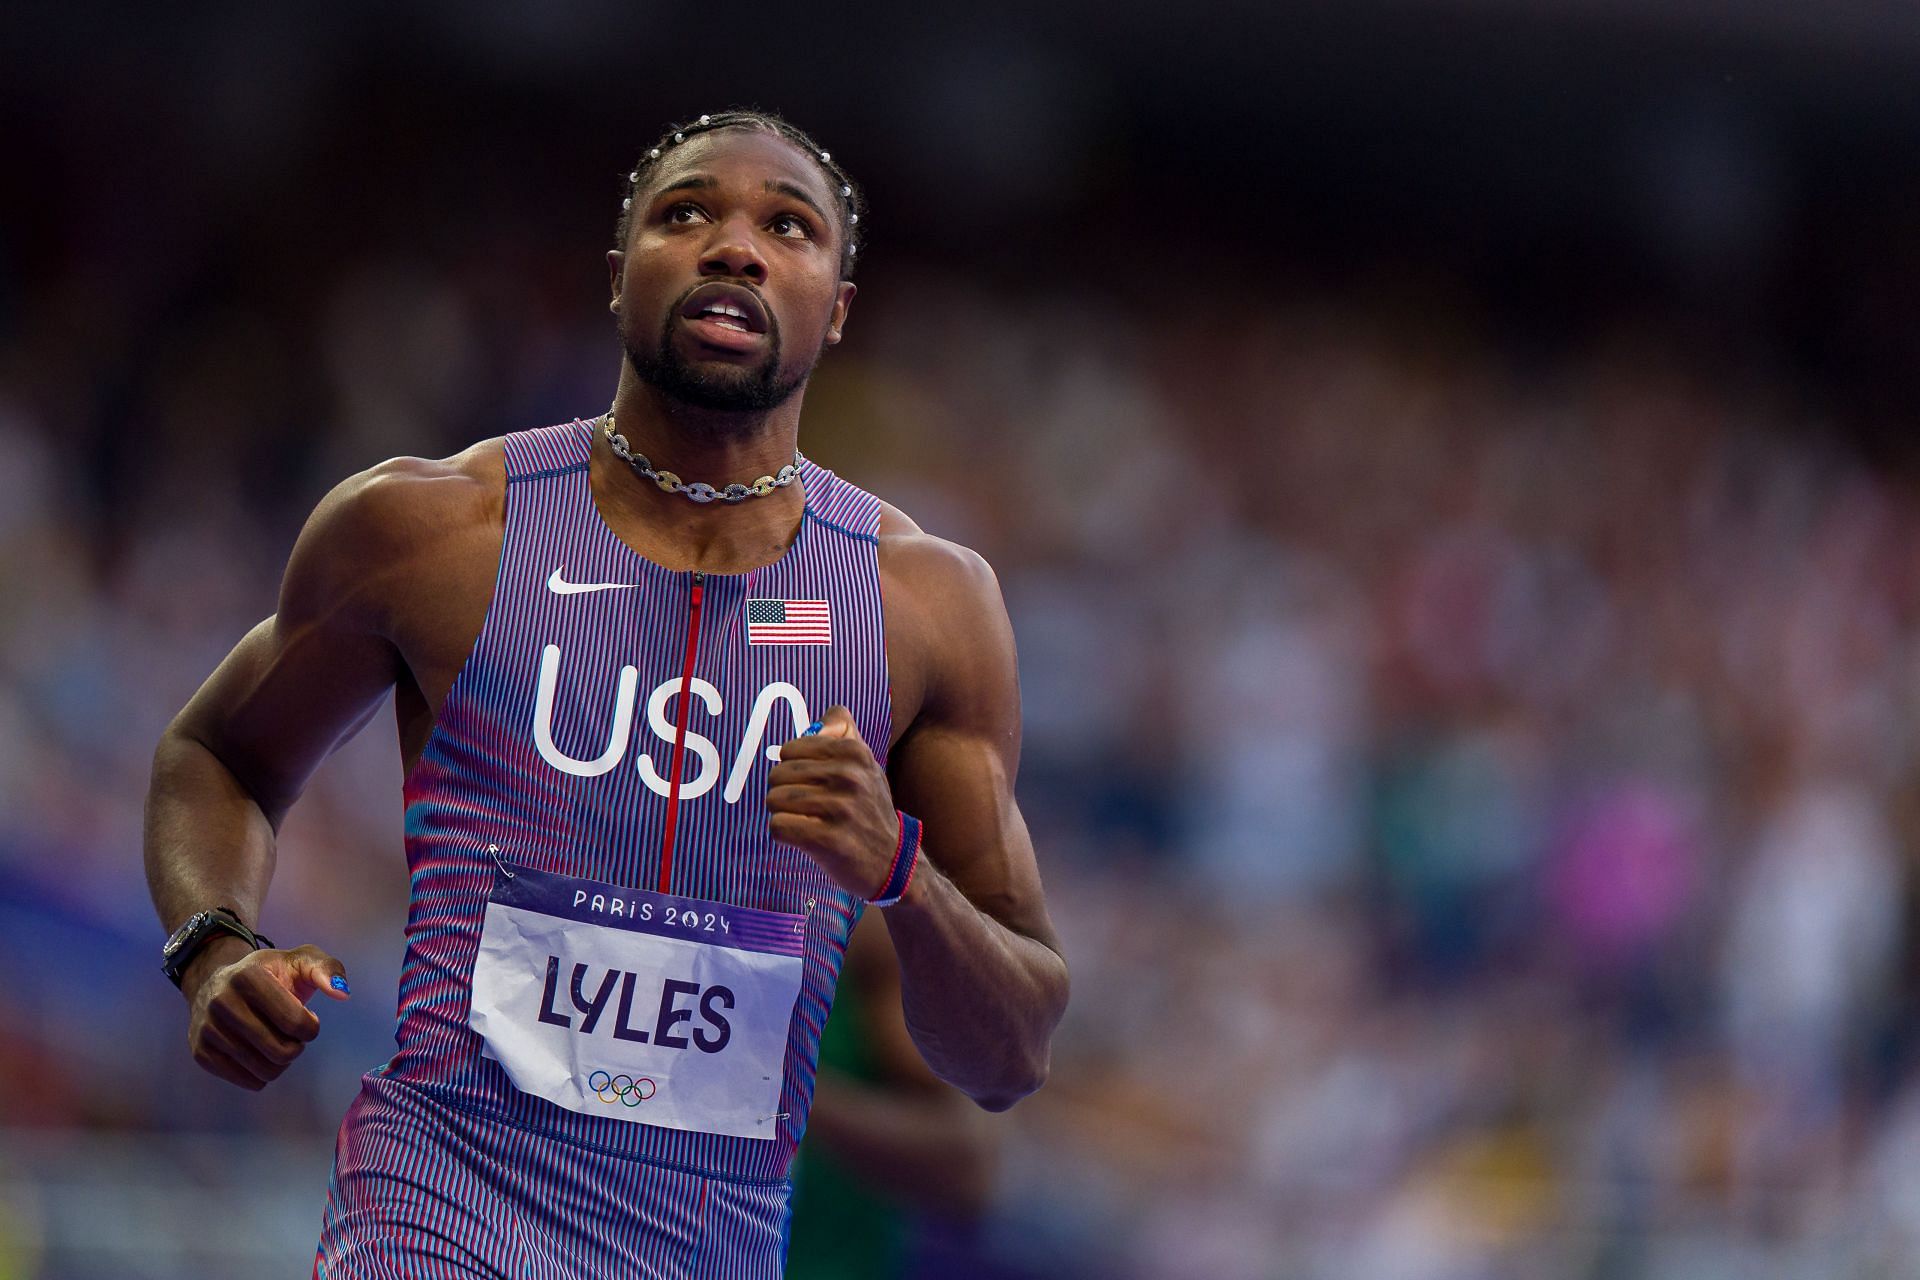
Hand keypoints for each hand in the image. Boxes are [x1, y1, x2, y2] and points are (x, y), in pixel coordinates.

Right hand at [184, 940, 349, 1090]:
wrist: (217, 984)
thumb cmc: (269, 974)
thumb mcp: (300, 960)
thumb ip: (328, 969)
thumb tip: (343, 994)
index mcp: (248, 977)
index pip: (295, 1022)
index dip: (311, 1027)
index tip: (307, 1018)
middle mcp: (221, 1002)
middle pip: (281, 1051)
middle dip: (297, 1046)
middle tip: (292, 1034)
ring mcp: (207, 1029)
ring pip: (264, 1070)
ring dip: (281, 1061)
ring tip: (277, 1041)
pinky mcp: (200, 1052)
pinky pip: (247, 1081)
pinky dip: (263, 1074)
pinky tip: (260, 1054)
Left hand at [767, 705, 900, 899]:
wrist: (893, 860)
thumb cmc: (870, 808)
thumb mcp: (866, 763)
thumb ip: (845, 731)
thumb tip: (823, 718)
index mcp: (854, 752)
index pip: (789, 749)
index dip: (792, 767)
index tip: (809, 783)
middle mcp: (848, 776)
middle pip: (777, 774)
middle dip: (783, 791)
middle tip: (804, 807)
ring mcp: (839, 809)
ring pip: (774, 800)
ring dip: (782, 814)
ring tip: (803, 821)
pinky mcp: (827, 840)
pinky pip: (778, 827)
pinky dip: (783, 834)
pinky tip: (802, 838)